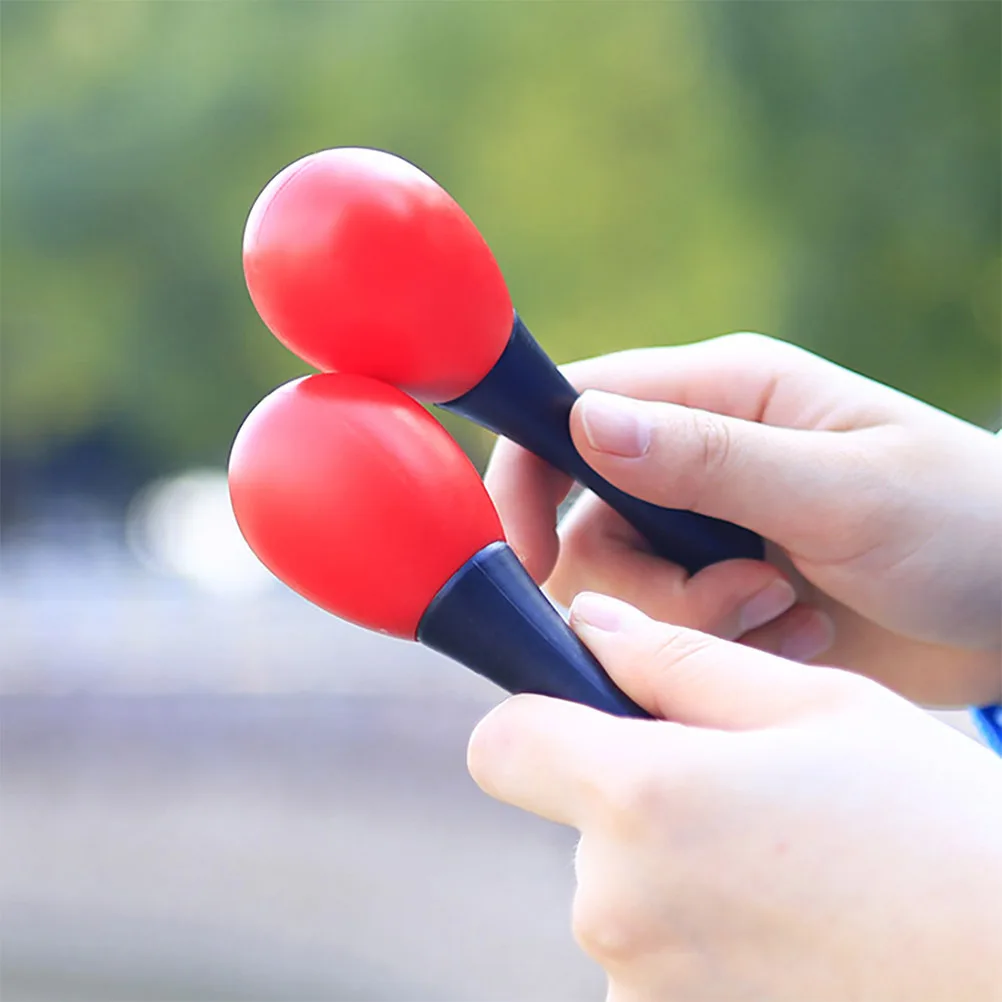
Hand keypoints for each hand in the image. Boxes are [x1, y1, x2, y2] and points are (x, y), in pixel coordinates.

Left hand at [468, 594, 1001, 1001]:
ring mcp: (641, 991)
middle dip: (637, 799)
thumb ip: (678, 661)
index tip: (593, 720)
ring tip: (791, 875)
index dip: (539, 722)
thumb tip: (589, 623)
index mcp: (642, 799)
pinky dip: (703, 941)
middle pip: (575, 822)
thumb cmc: (936, 828)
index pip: (501, 746)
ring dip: (677, 875)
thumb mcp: (817, 707)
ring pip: (621, 894)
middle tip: (753, 800)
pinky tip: (791, 937)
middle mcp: (617, 908)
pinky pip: (654, 963)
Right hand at [485, 334, 1001, 705]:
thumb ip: (710, 459)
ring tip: (786, 617)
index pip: (575, 407)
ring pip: (622, 588)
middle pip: (587, 521)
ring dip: (693, 620)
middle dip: (645, 582)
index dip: (529, 472)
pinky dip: (723, 650)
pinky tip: (800, 640)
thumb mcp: (843, 490)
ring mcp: (708, 530)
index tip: (528, 551)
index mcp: (721, 394)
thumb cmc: (963, 523)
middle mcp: (698, 458)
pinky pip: (668, 634)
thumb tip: (584, 423)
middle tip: (744, 596)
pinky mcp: (724, 593)